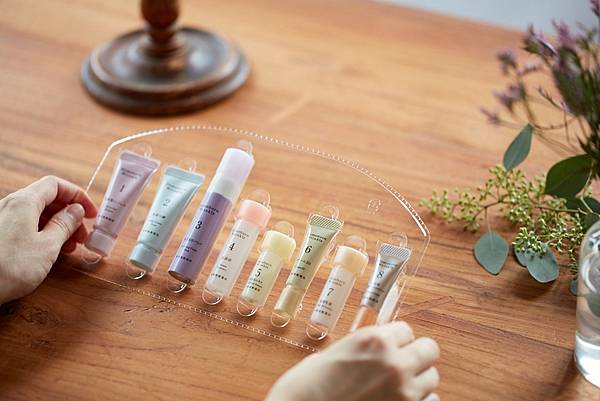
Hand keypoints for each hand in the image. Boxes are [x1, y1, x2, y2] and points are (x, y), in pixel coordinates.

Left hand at [0, 176, 96, 302]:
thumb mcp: (48, 246)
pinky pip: (26, 226)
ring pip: (37, 214)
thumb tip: (76, 211)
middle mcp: (10, 205)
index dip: (77, 196)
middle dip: (69, 214)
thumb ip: (65, 224)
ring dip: (58, 226)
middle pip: (47, 199)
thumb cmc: (9, 268)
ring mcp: (3, 220)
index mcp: (24, 202)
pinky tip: (51, 251)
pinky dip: (43, 234)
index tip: (90, 212)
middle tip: (82, 234)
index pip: (56, 185)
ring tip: (69, 247)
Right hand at [266, 322, 439, 400]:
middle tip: (402, 364)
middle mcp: (394, 363)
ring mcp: (404, 392)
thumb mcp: (334, 354)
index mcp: (373, 340)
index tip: (390, 348)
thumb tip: (378, 350)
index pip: (407, 330)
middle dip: (416, 355)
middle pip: (429, 349)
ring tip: (397, 387)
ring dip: (418, 381)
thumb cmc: (307, 388)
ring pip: (432, 378)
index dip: (397, 340)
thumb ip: (363, 349)